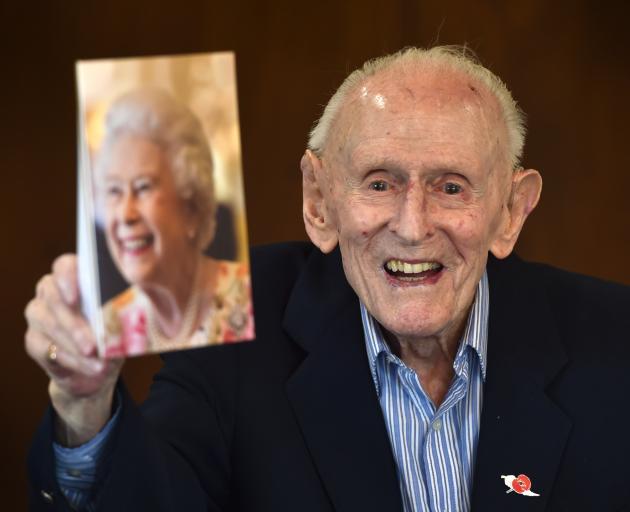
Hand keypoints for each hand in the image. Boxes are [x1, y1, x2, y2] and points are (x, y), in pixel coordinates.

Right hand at [25, 254, 123, 445]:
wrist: (98, 367)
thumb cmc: (114, 332)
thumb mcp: (124, 316)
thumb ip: (124, 304)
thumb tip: (135, 304)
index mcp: (76, 277)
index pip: (64, 266)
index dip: (67, 278)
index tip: (75, 298)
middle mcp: (51, 291)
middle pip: (55, 299)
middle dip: (76, 325)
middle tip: (94, 346)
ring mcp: (39, 314)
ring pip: (49, 324)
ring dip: (75, 345)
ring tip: (98, 362)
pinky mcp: (33, 340)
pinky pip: (46, 348)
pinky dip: (71, 360)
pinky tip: (90, 367)